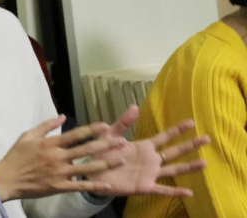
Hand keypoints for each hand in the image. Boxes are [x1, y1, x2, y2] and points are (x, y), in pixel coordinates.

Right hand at [0, 114, 127, 201]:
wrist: (7, 179)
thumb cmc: (16, 156)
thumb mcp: (27, 135)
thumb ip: (46, 126)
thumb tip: (62, 116)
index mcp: (51, 143)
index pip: (76, 134)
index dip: (92, 129)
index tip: (106, 126)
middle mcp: (58, 157)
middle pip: (86, 149)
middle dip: (106, 145)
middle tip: (122, 142)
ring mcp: (60, 173)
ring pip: (87, 167)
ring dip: (106, 163)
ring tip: (121, 160)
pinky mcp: (60, 187)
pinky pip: (80, 186)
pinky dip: (95, 186)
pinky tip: (108, 185)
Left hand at [88, 106, 209, 196]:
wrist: (92, 172)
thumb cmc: (102, 153)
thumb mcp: (110, 134)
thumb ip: (123, 122)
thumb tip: (135, 106)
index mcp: (144, 146)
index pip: (164, 136)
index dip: (177, 130)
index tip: (192, 122)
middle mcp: (151, 159)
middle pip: (174, 151)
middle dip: (190, 145)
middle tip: (207, 139)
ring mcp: (149, 173)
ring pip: (174, 170)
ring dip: (189, 167)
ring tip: (205, 163)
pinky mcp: (144, 186)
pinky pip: (162, 189)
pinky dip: (175, 191)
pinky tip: (189, 193)